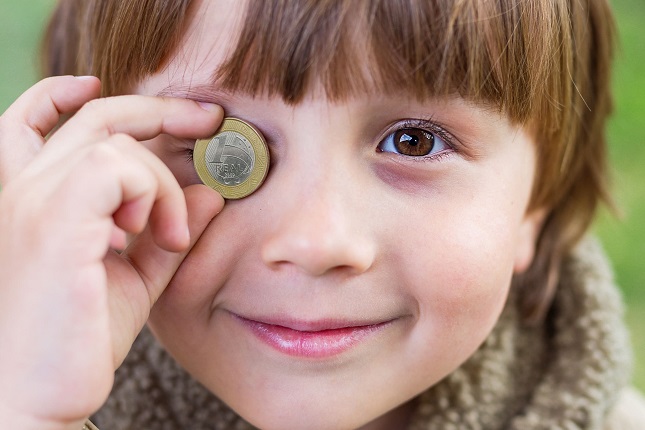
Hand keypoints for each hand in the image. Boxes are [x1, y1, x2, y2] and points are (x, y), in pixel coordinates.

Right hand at [0, 76, 223, 428]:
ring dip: (160, 181)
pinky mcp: (52, 222)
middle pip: (97, 115)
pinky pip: (114, 166)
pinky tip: (150, 233)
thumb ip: (167, 232)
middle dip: (163, 110)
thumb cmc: (77, 337)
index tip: (120, 93)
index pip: (39, 118)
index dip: (73, 94)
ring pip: (116, 141)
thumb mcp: (132, 276)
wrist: (38, 396)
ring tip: (168, 234)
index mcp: (31, 197)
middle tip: (211, 122)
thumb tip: (211, 192)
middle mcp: (21, 189)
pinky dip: (149, 190)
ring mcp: (31, 201)